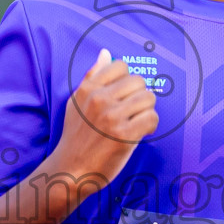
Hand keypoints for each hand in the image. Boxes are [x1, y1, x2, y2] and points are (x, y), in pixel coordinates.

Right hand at [50, 48, 158, 189]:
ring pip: (148, 98)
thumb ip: (92, 77)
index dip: (127, 82)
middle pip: (139, 81)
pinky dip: (150, 126)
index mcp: (88, 89)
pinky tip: (139, 133)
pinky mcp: (124, 134)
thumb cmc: (76, 136)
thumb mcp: (76, 103)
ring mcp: (112, 116)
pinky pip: (152, 118)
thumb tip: (106, 53)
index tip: (122, 98)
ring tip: (135, 123)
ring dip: (146, 111)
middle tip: (131, 113)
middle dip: (139, 96)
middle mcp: (99, 99)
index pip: (121, 66)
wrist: (71, 170)